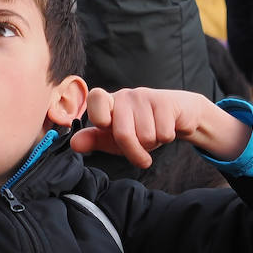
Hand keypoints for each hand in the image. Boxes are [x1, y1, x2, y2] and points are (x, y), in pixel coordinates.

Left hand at [70, 87, 247, 167]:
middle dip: (134, 152)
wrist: (177, 115)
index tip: (106, 126)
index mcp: (109, 103)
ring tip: (154, 134)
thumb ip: (95, 140)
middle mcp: (124, 96)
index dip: (99, 114)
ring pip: (146, 137)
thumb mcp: (116, 138)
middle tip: (142, 157)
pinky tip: (166, 128)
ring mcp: (145, 96)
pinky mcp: (165, 101)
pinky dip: (167, 138)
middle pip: (123, 134)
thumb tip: (74, 144)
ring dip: (153, 144)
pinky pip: (164, 134)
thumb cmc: (142, 128)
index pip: (95, 98)